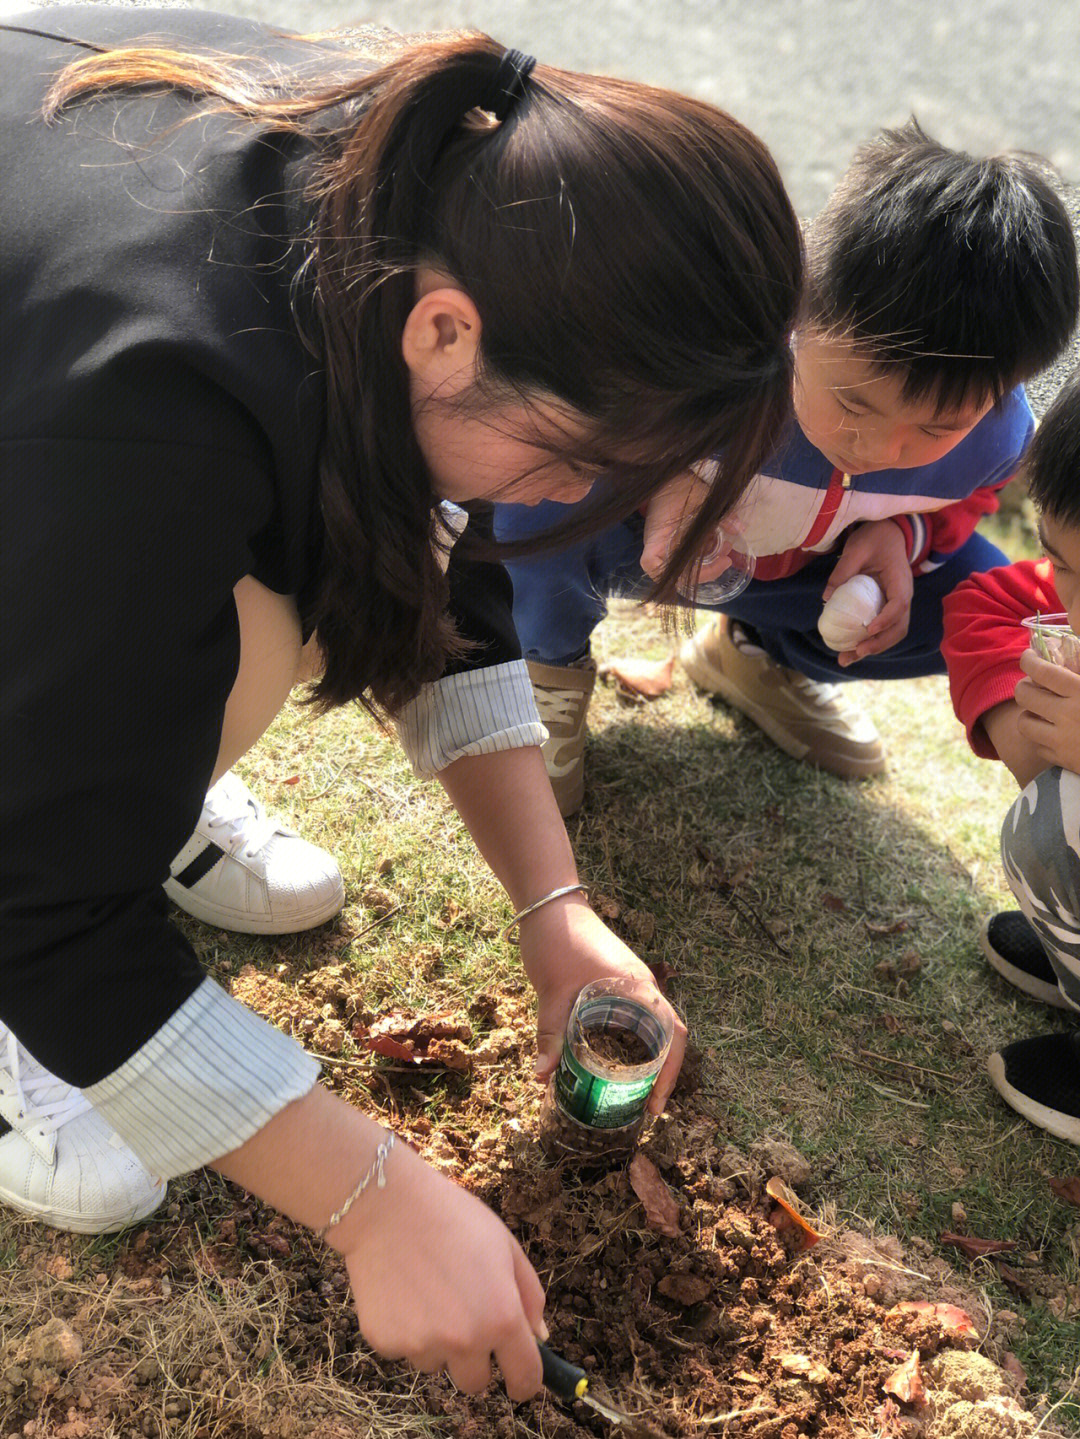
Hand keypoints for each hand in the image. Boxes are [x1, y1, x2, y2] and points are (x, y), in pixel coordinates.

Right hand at [342, 1138, 546, 1398]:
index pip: (525, 1378)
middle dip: (475, 1361)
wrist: (389, 1206)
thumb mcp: (506, 1246)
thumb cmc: (454, 1218)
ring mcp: (423, 1345)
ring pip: (438, 1364)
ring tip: (428, 1292)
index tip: (518, 1379)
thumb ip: (530, 1295)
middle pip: (477, 1384)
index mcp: (502, 1318)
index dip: (524, 1382)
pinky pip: (405, 1351)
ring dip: (438, 1342)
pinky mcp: (387, 1344)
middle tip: (464, 1321)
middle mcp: (465, 1340)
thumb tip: (539, 1337)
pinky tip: (403, 1291)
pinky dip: (406, 1331)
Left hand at [517, 895, 686, 1113]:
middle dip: (661, 1072)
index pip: (672, 1034)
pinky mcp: (613, 980)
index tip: (657, 1103)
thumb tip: (541, 1077)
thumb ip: (550, 1034)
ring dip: (646, 1056)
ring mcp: (628, 982)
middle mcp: (641, 986)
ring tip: (629, 1090)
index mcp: (638, 987)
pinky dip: (628, 1040)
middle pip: (666, 1034)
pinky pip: (631, 1016)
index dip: (670, 1072)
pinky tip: (608, 1057)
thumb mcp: (552, 992)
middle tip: (643, 1106)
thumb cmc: (557, 940)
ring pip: (649, 1026)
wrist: (548, 902)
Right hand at [640, 466, 734, 588]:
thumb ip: (720, 513)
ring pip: (686, 565)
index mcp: (657, 536)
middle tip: (726, 560)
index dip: (671, 574)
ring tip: (728, 548)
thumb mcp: (702, 496)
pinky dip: (707, 552)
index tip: (698, 568)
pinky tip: (722, 541)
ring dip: (709, 562)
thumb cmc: (679, 483)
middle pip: (675, 573)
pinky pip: (691, 553)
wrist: (672, 474)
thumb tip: (740, 529)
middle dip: (704, 572)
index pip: (652, 564)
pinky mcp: (678, 539)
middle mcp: (660, 545)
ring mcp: (668, 544)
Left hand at [823, 520, 912, 665]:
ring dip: (873, 649)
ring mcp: (897, 604)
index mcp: (900, 580)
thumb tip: (826, 598)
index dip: (886, 620)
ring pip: (892, 633)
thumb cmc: (875, 538)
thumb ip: (843, 570)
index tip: (868, 630)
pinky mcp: (887, 608)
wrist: (888, 534)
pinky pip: (882, 629)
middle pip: (899, 627)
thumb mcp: (857, 548)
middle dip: (879, 643)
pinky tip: (849, 652)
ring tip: (847, 659)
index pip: (899, 604)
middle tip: (857, 652)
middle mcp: (903, 595)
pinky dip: (868, 642)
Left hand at [1015, 647, 1079, 773]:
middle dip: (1024, 684)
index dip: (1029, 659)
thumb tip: (1075, 652)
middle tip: (1032, 683)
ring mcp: (1062, 741)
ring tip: (1040, 709)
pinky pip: (1038, 746)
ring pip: (1024, 722)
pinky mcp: (1063, 760)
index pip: (1041, 670)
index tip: (1029, 656)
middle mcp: (1067, 715)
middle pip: (1024, 694)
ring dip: (1029, 713)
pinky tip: (1053, 732)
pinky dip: (1041, 738)